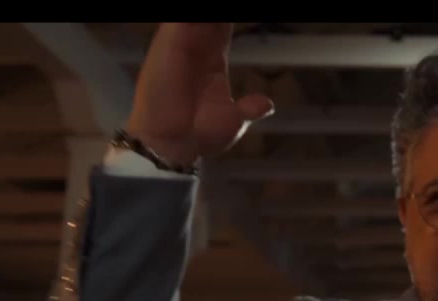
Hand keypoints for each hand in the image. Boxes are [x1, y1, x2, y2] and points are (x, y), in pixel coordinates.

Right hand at [124, 23, 274, 165]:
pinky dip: (190, 18)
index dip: (228, 21)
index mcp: (213, 61)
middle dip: (220, 18)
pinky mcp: (169, 41)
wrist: (174, 145)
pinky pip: (180, 20)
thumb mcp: (232, 122)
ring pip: (194, 17)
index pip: (222, 28)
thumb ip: (249, 109)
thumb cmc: (200, 135)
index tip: (249, 19)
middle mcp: (197, 47)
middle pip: (210, 19)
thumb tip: (268, 104)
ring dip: (208, 17)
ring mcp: (181, 42)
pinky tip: (204, 19)